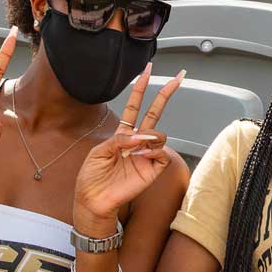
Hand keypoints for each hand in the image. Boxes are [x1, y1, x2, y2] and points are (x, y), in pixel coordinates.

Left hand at [73, 64, 182, 225]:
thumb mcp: (98, 152)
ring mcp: (147, 154)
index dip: (141, 88)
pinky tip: (142, 157)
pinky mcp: (153, 169)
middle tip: (179, 78)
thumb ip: (119, 140)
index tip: (148, 71)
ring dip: (150, 137)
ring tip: (136, 150)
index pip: (135, 106)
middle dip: (166, 94)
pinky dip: (154, 152)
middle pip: (155, 112)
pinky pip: (162, 154)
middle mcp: (137, 142)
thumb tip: (140, 136)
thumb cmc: (92, 177)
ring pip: (160, 134)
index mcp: (122, 134)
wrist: (94, 200)